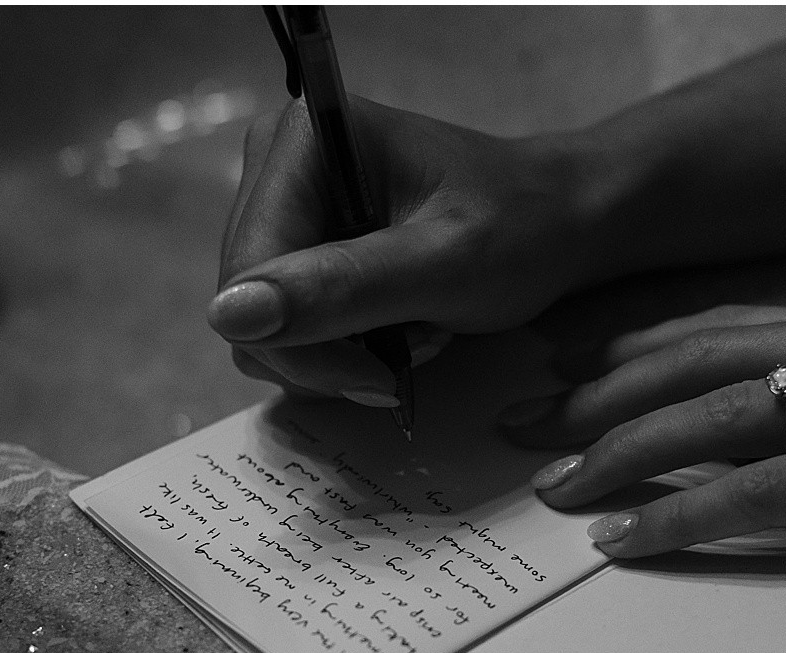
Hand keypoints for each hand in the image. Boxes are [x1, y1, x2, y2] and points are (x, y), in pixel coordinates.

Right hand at [212, 98, 597, 402]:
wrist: (555, 222)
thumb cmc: (519, 230)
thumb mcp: (441, 267)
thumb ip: (340, 288)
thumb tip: (230, 316)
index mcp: (302, 143)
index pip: (247, 278)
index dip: (302, 346)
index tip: (383, 376)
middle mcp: (276, 165)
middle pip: (248, 307)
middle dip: (327, 350)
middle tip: (412, 343)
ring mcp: (283, 207)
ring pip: (263, 328)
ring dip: (339, 354)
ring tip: (412, 329)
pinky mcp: (298, 246)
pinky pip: (287, 328)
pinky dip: (341, 348)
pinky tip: (395, 328)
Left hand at [502, 309, 785, 607]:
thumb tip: (767, 467)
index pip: (735, 330)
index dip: (643, 351)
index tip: (569, 376)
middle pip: (710, 361)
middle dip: (604, 393)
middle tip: (526, 426)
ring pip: (724, 417)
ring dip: (626, 454)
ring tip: (558, 488)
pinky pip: (765, 490)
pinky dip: (685, 516)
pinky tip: (630, 539)